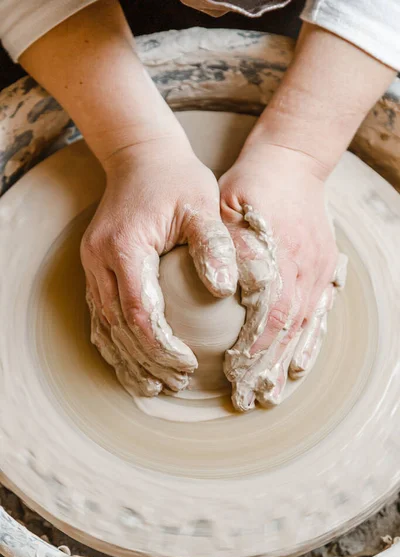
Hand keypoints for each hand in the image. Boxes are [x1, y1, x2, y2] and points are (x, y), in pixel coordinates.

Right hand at [81, 135, 236, 395]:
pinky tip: (129, 362)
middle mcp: (100, 260)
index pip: (140, 313)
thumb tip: (221, 289)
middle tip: (175, 385)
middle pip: (119, 327)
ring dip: (127, 360)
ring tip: (151, 387)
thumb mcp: (202, 205)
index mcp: (126, 247)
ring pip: (104, 326)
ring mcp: (93, 264)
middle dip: (147, 362)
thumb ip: (212, 245)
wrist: (141, 156)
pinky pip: (99, 314)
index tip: (189, 365)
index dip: (162, 346)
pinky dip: (114, 343)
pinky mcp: (95, 267)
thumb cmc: (176, 180)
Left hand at [220, 141, 345, 410]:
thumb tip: (221, 289)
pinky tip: (299, 365)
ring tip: (271, 394)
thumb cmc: (251, 187)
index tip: (233, 373)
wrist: (292, 162)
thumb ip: (227, 249)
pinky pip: (320, 314)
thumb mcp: (228, 208)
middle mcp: (303, 270)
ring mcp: (318, 271)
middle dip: (265, 367)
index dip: (252, 348)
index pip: (267, 315)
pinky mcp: (324, 270)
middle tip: (248, 399)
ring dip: (286, 363)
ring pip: (304, 328)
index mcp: (278, 257)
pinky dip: (309, 343)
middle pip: (286, 330)